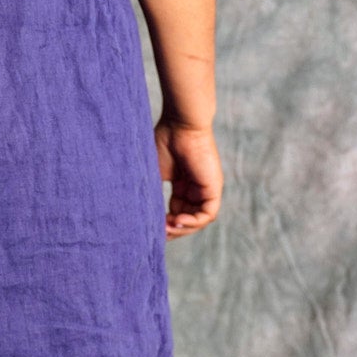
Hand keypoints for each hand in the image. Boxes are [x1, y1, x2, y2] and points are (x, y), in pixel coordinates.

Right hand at [154, 118, 222, 238]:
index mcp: (183, 184)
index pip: (177, 211)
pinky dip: (193, 222)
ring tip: (167, 227)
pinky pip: (207, 214)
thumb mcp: (155, 174)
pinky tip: (177, 220)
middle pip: (188, 218)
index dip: (165, 222)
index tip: (151, 225)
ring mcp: (206, 188)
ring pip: (198, 220)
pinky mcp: (213, 187)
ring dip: (183, 228)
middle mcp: (196, 188)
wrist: (179, 125)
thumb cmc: (164, 141)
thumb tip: (142, 217)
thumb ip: (153, 195)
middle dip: (174, 229)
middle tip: (159, 231)